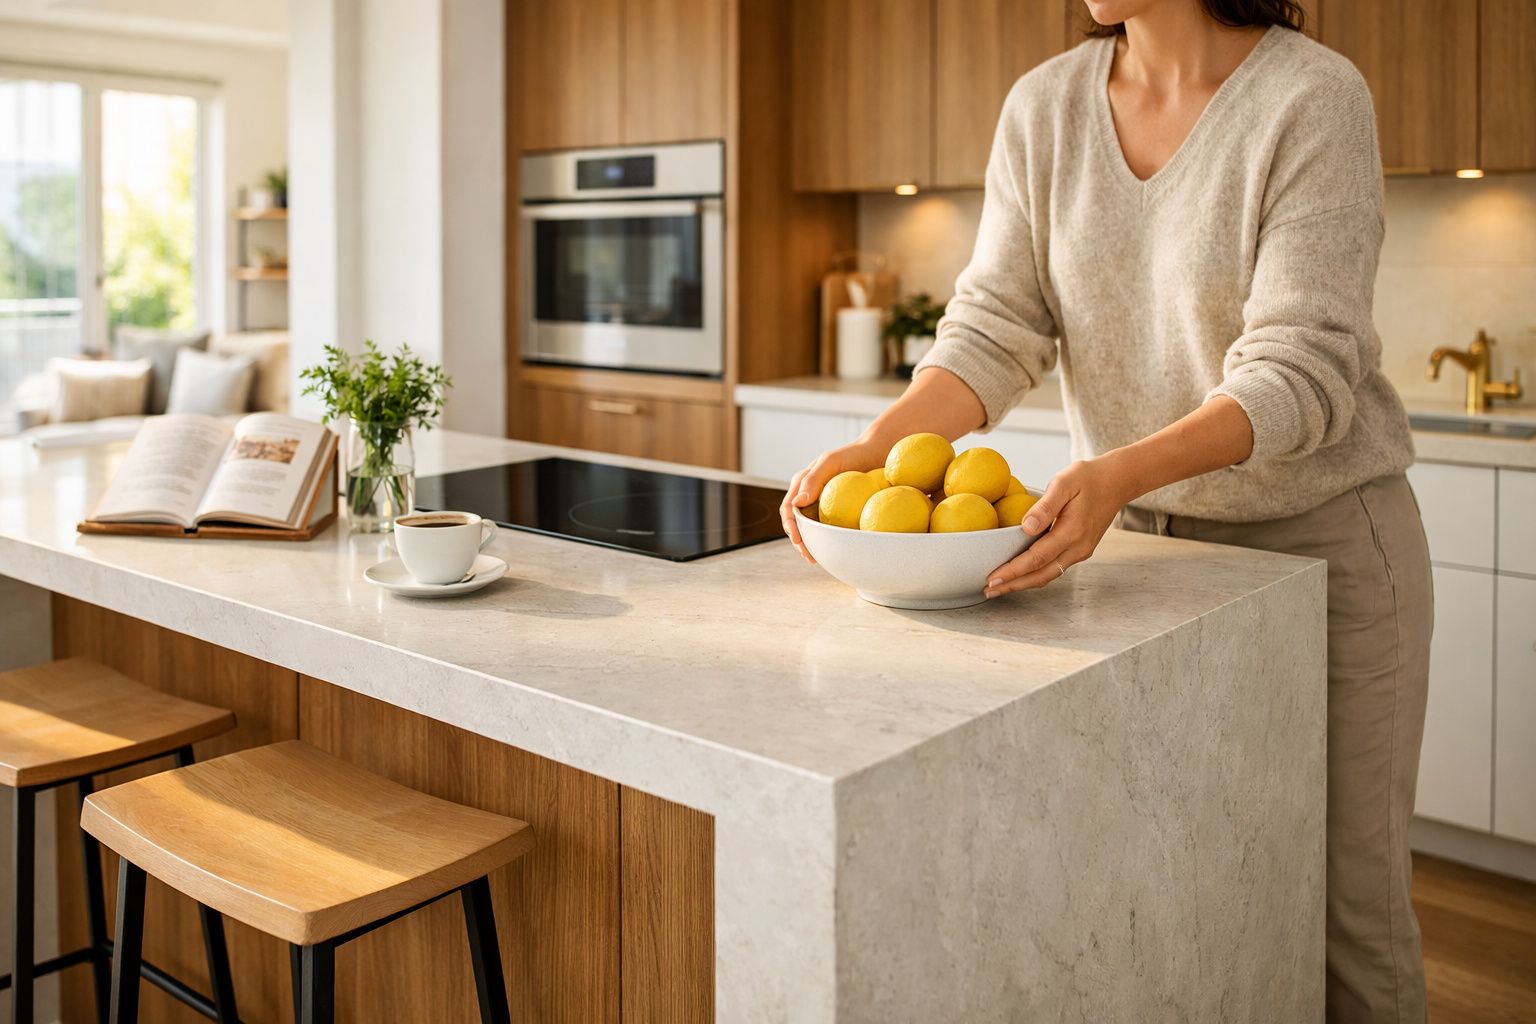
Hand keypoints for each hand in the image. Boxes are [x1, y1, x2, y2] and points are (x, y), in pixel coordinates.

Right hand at [779, 440, 883, 562]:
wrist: (876, 453)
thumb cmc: (853, 454)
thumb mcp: (830, 462)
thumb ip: (812, 479)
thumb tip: (796, 503)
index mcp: (802, 484)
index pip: (788, 510)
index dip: (791, 528)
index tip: (799, 542)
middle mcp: (808, 495)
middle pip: (796, 523)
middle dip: (799, 542)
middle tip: (809, 557)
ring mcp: (821, 504)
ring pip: (810, 528)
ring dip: (810, 545)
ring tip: (817, 559)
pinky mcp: (835, 510)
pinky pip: (827, 528)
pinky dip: (826, 540)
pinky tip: (833, 550)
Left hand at [984, 456, 1131, 597]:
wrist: (1116, 482)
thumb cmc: (1087, 478)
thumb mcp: (1064, 482)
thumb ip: (1045, 506)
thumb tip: (1025, 527)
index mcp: (1072, 532)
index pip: (1036, 558)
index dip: (1013, 571)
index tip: (992, 577)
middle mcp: (1078, 548)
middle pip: (1041, 575)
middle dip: (1014, 585)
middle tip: (989, 591)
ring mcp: (1081, 551)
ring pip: (1048, 575)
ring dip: (1024, 583)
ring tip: (1000, 587)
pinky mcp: (1081, 550)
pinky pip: (1055, 568)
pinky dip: (1036, 575)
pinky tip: (1021, 574)